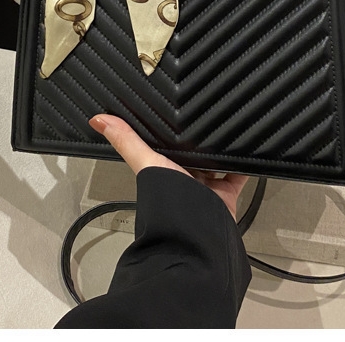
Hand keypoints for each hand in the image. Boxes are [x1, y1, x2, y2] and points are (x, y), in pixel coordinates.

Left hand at [89, 114, 248, 220]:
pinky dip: (243, 164)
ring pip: (214, 160)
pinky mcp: (225, 194)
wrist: (197, 232)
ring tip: (225, 127)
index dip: (168, 129)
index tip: (171, 111)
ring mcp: (204, 186)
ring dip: (219, 149)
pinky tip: (246, 149)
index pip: (164, 142)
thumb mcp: (147, 162)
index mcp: (162, 167)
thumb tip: (99, 120)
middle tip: (205, 115)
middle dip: (198, 138)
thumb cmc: (168, 203)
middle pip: (192, 151)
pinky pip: (237, 174)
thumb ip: (127, 141)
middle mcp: (182, 176)